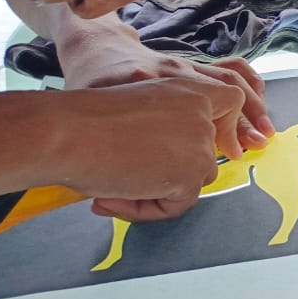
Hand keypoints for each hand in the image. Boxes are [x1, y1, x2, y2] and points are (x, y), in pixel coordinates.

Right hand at [54, 78, 247, 221]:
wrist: (65, 132)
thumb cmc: (83, 121)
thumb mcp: (138, 112)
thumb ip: (165, 130)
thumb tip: (170, 164)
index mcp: (187, 89)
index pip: (232, 100)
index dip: (230, 126)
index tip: (226, 147)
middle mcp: (201, 113)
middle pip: (206, 156)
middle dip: (169, 176)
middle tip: (122, 182)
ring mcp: (200, 144)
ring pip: (191, 183)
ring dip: (154, 194)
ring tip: (109, 189)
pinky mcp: (191, 173)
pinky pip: (175, 205)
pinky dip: (145, 209)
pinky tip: (110, 197)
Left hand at [56, 18, 271, 156]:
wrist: (94, 51)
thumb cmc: (88, 85)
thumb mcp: (86, 108)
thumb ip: (105, 132)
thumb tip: (121, 174)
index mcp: (148, 81)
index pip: (190, 110)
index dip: (216, 137)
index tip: (226, 156)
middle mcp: (174, 72)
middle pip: (223, 94)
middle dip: (243, 124)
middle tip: (254, 147)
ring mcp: (186, 67)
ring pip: (231, 82)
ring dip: (253, 108)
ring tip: (265, 132)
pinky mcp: (191, 66)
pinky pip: (230, 69)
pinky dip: (250, 84)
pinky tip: (261, 101)